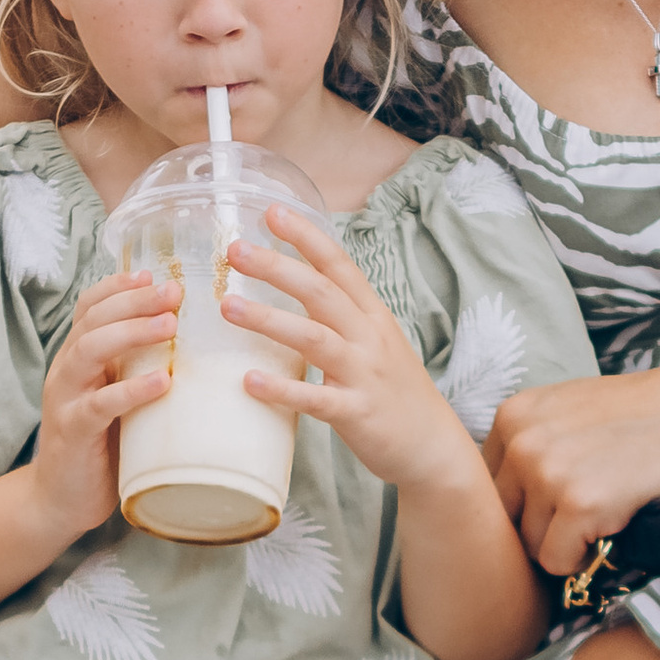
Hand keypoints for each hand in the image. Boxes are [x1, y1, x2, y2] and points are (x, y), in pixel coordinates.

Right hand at [26, 264, 180, 547]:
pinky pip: (100, 404)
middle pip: (93, 320)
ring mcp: (66, 399)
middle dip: (134, 300)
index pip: (90, 307)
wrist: (60, 500)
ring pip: (91, 350)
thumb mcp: (120, 401)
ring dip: (132, 333)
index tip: (156, 274)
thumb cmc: (101, 447)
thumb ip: (142, 374)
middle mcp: (67, 370)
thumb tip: (202, 351)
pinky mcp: (73, 431)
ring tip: (170, 325)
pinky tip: (161, 382)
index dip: (119, 286)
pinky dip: (132, 390)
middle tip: (174, 291)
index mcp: (78, 358)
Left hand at [224, 205, 473, 494]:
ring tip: (227, 307)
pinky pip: (315, 399)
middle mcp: (370, 338)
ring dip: (269, 319)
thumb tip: (298, 287)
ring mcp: (364, 375)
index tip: (272, 211)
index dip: (306, 237)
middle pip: (321, 292)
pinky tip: (249, 381)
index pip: (338, 265)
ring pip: (315, 338)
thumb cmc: (395, 393)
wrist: (432, 447)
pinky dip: (282, 389)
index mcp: (372, 317)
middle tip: (235, 250)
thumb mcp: (376, 343)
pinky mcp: (357, 414)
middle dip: (278, 267)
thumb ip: (341, 317)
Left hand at [486, 344, 659, 576]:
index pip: (486, 490)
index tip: (557, 503)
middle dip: (538, 529)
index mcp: (513, 416)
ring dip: (566, 544)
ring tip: (606, 513)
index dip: (523, 506)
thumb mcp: (568, 411)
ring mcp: (547, 471)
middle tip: (582, 518)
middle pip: (501, 522)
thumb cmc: (646, 412)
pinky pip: (559, 562)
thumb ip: (530, 445)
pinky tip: (615, 526)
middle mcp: (521, 441)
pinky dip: (586, 559)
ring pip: (530, 547)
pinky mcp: (579, 502)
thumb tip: (502, 505)